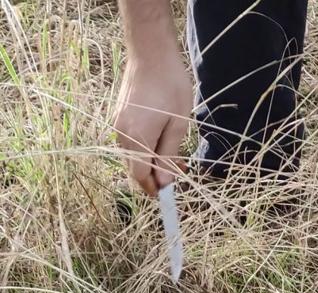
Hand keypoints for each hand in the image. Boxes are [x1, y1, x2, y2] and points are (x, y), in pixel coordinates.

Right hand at [114, 51, 191, 195]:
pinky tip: (163, 142)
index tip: (169, 195)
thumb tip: (163, 182)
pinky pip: (131, 142)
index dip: (154, 189)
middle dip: (155, 177)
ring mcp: (118, 124)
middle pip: (135, 169)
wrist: (151, 53)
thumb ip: (168, 155)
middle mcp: (121, 134)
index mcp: (136, 139)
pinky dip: (146, 148)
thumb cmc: (170, 86)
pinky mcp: (120, 116)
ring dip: (152, 162)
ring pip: (134, 156)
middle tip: (181, 172)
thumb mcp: (178, 125)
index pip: (140, 176)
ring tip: (177, 157)